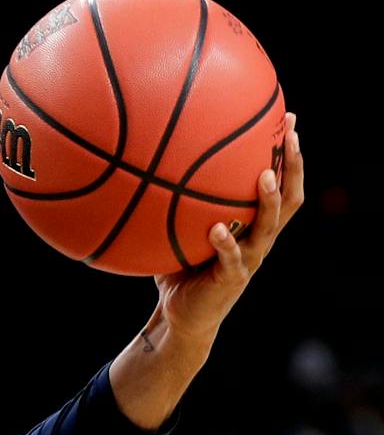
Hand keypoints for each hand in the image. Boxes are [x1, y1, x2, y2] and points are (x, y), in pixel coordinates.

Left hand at [154, 112, 304, 345]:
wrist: (181, 316)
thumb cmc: (179, 267)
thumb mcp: (177, 228)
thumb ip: (172, 200)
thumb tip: (142, 157)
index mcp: (253, 224)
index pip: (281, 183)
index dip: (289, 154)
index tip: (287, 119)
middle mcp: (260, 239)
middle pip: (289, 198)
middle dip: (293, 165)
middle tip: (290, 135)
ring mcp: (249, 260)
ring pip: (268, 227)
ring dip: (267, 201)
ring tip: (263, 176)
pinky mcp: (231, 281)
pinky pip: (231, 260)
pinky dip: (226, 244)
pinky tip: (218, 229)